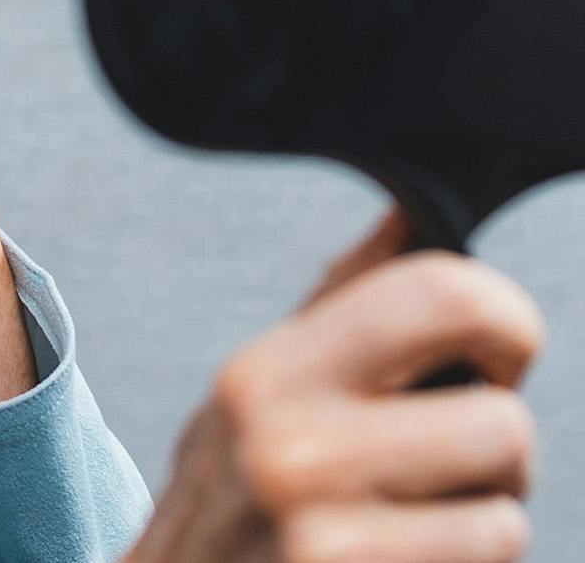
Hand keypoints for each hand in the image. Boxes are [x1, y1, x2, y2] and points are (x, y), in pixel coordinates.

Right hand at [130, 209, 542, 562]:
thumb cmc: (234, 508)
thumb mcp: (258, 397)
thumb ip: (339, 309)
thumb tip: (412, 215)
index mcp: (265, 373)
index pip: (440, 292)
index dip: (505, 319)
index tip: (493, 358)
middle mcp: (288, 448)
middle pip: (503, 420)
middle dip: (500, 450)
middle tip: (453, 464)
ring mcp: (322, 538)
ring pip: (509, 513)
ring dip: (484, 525)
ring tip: (415, 528)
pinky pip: (489, 562)